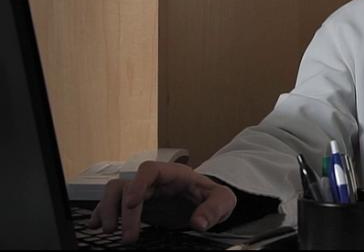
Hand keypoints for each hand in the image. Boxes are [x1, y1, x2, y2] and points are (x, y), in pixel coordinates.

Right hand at [86, 161, 236, 244]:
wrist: (208, 202)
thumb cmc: (213, 197)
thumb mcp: (223, 200)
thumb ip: (214, 209)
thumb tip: (199, 222)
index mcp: (174, 174)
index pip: (149, 170)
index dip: (137, 184)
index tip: (132, 203)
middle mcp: (154, 181)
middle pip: (127, 185)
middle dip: (122, 209)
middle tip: (127, 237)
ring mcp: (143, 192)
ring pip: (115, 191)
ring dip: (106, 209)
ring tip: (108, 230)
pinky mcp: (137, 205)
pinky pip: (113, 203)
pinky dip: (101, 212)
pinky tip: (96, 225)